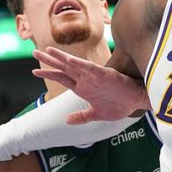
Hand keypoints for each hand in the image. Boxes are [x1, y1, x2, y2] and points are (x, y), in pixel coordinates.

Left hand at [32, 47, 150, 123]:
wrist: (136, 103)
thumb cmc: (120, 105)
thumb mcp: (97, 114)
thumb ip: (82, 116)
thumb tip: (67, 120)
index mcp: (83, 88)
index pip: (62, 78)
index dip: (48, 74)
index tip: (34, 71)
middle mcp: (86, 80)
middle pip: (64, 68)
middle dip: (49, 60)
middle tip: (34, 52)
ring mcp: (94, 76)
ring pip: (74, 65)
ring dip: (61, 58)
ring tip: (47, 50)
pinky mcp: (105, 74)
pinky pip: (90, 68)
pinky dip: (80, 64)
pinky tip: (69, 60)